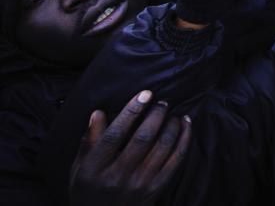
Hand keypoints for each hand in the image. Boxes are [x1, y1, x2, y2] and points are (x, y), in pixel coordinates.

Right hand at [69, 91, 190, 205]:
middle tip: (162, 102)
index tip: (145, 94)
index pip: (115, 135)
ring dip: (171, 125)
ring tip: (172, 112)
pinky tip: (185, 124)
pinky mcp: (156, 189)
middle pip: (143, 139)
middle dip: (156, 115)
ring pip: (162, 147)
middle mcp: (118, 177)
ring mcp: (139, 184)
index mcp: (95, 169)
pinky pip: (176, 160)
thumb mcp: (80, 168)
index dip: (131, 112)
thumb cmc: (89, 189)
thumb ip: (89, 141)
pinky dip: (184, 139)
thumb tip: (98, 112)